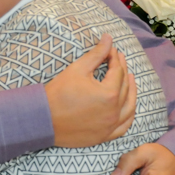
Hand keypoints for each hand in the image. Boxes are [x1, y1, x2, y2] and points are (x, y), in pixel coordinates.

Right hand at [46, 34, 135, 148]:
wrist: (42, 120)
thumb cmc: (58, 94)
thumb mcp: (78, 69)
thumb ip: (97, 53)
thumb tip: (108, 38)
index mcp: (109, 94)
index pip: (117, 71)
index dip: (115, 58)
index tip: (111, 50)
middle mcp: (114, 111)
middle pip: (125, 86)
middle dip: (122, 70)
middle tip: (118, 59)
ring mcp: (110, 126)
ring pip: (129, 107)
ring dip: (132, 91)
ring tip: (130, 79)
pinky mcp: (104, 136)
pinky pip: (124, 127)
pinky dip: (129, 116)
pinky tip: (129, 107)